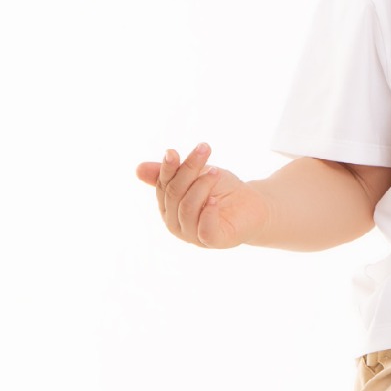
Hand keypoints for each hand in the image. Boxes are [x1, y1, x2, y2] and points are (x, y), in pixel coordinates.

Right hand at [133, 142, 270, 249]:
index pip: (163, 185)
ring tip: (216, 171)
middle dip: (188, 170)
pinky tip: (216, 199)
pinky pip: (205, 229)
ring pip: (188, 207)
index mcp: (168, 207)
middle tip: (205, 149)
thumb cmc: (222, 190)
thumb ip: (171, 173)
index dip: (167, 168)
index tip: (173, 151)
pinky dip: (209, 212)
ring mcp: (192, 235)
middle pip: (174, 193)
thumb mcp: (197, 175)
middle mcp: (176, 224)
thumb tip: (137, 169)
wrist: (252, 205)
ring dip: (202, 185)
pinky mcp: (212, 242)